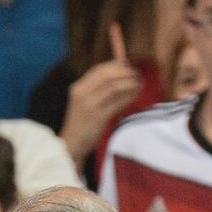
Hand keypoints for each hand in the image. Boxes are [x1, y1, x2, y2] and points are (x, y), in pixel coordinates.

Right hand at [60, 22, 140, 165]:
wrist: (72, 144)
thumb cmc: (81, 124)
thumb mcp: (83, 102)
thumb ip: (96, 89)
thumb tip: (118, 76)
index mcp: (78, 88)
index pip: (98, 70)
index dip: (115, 66)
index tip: (128, 67)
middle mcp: (83, 94)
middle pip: (107, 75)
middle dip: (125, 73)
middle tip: (137, 75)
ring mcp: (90, 105)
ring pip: (114, 87)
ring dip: (130, 84)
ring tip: (139, 85)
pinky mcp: (99, 117)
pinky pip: (118, 102)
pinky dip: (129, 97)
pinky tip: (135, 96)